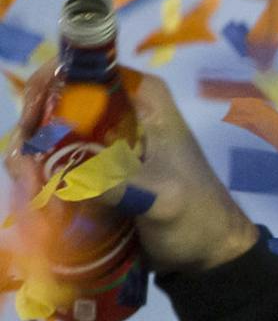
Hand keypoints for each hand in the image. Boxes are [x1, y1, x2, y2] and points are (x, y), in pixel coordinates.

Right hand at [8, 61, 260, 276]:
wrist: (212, 253)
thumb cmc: (197, 218)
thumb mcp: (161, 200)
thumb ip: (118, 185)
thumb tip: (66, 176)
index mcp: (147, 102)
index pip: (91, 67)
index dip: (53, 80)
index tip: (33, 114)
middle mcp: (126, 111)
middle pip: (64, 96)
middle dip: (36, 121)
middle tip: (22, 155)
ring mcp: (112, 138)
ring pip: (58, 126)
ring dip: (34, 147)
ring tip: (25, 175)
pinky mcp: (102, 166)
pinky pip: (62, 154)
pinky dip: (43, 165)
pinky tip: (32, 185)